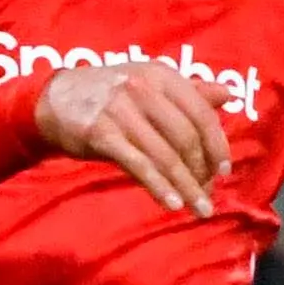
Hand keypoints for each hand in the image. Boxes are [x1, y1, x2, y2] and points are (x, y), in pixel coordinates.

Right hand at [37, 58, 231, 217]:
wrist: (55, 99)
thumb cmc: (109, 93)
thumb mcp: (150, 83)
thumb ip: (189, 91)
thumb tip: (228, 95)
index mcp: (161, 75)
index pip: (201, 113)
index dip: (217, 145)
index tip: (224, 170)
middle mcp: (143, 89)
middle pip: (186, 137)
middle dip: (201, 171)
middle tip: (208, 195)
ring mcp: (120, 111)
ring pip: (165, 156)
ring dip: (186, 187)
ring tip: (199, 208)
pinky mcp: (101, 134)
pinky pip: (138, 165)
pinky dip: (158, 187)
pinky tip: (171, 204)